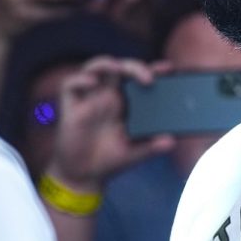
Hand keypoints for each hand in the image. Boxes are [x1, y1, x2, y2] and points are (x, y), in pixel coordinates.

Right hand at [46, 56, 174, 193]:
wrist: (83, 176)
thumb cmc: (110, 160)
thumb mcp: (134, 154)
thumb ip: (152, 147)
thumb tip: (171, 141)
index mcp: (126, 102)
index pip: (139, 78)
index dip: (153, 69)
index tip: (168, 68)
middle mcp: (108, 95)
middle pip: (120, 68)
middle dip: (135, 67)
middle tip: (149, 79)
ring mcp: (89, 98)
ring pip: (95, 67)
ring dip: (106, 63)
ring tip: (118, 68)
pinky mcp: (70, 107)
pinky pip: (69, 84)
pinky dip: (80, 79)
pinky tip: (92, 83)